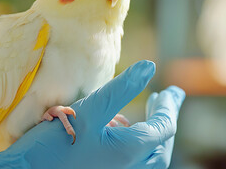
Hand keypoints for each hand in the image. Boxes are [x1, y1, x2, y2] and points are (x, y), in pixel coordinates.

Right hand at [0, 60, 184, 168]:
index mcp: (129, 151)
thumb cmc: (52, 145)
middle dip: (165, 121)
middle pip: (160, 146)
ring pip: (148, 158)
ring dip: (153, 137)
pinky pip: (132, 163)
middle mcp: (128, 168)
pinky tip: (121, 133)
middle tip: (163, 101)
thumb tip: (148, 67)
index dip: (170, 106)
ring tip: (148, 117)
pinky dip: (136, 147)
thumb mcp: (88, 111)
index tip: (173, 91)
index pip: (163, 126)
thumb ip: (120, 89)